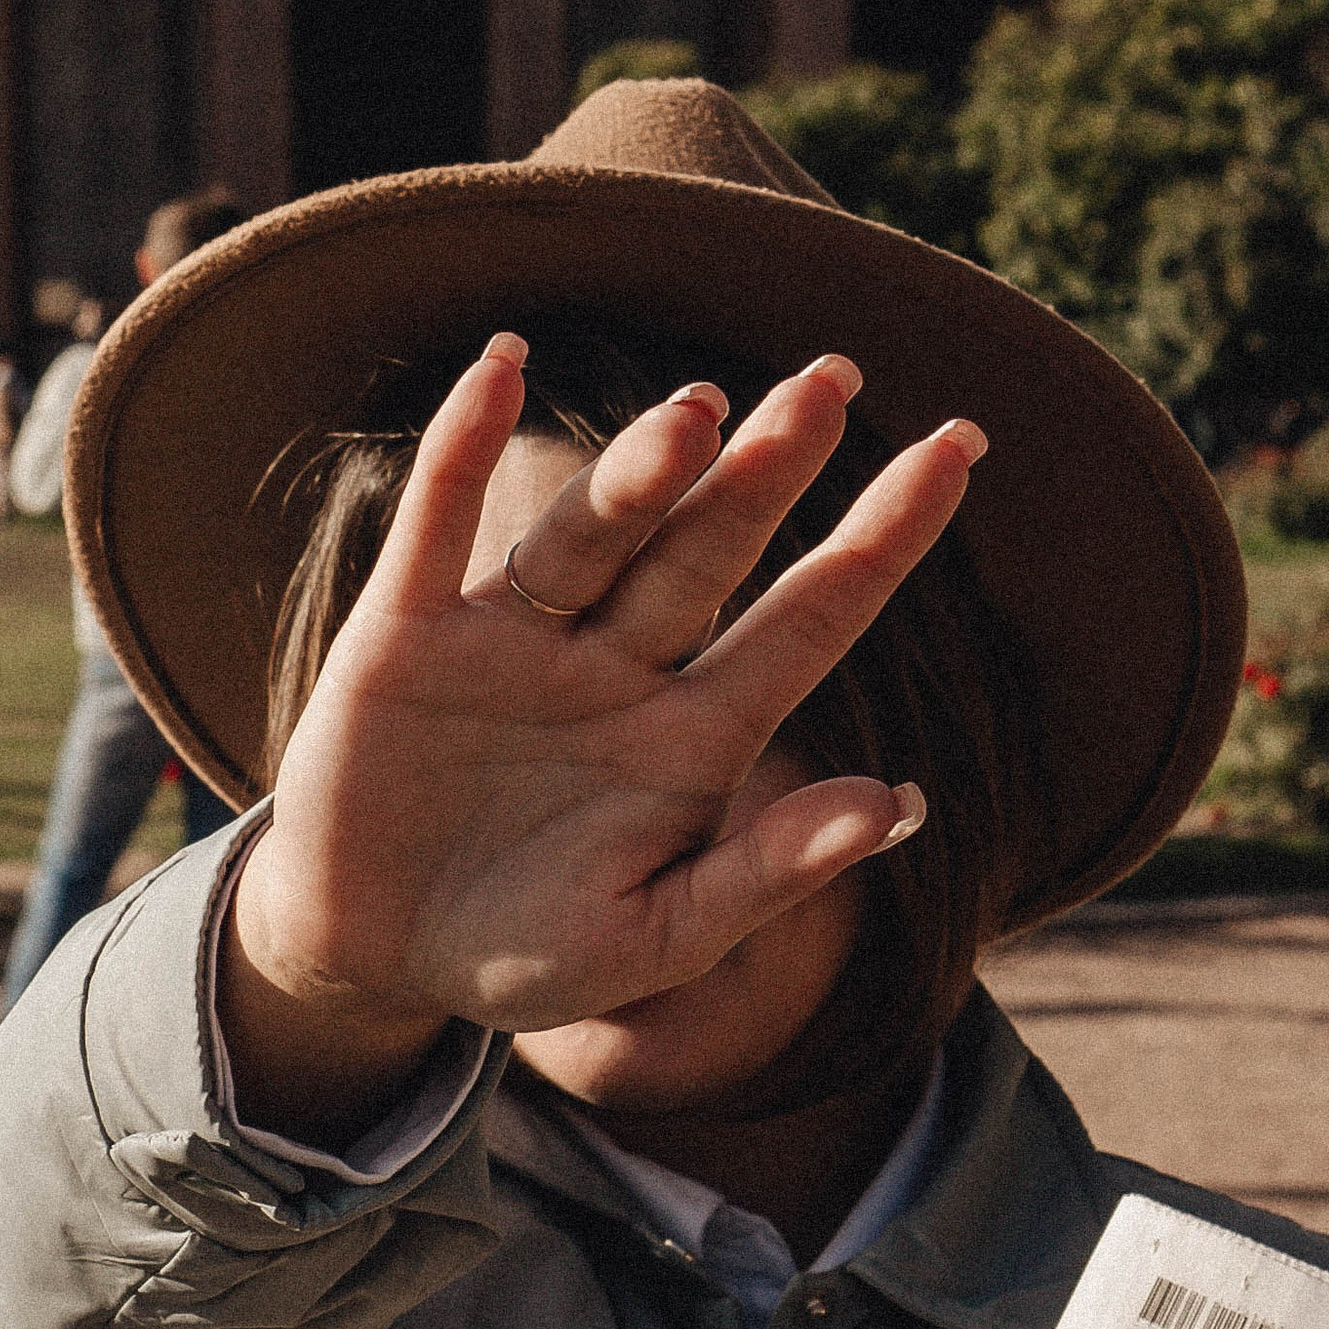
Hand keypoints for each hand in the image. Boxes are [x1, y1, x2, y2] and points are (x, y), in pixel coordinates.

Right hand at [221, 337, 983, 1136]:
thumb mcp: (655, 939)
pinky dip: (463, 447)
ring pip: (593, 536)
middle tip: (834, 381)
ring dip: (641, 472)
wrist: (368, 962)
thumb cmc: (524, 957)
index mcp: (696, 737)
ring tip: (698, 415)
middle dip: (769, 473)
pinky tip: (504, 366)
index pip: (810, 620)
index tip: (960, 447)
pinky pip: (439, 528)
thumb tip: (898, 803)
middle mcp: (618, 668)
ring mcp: (514, 642)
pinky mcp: (405, 635)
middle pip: (708, 553)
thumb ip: (768, 873)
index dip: (882, 540)